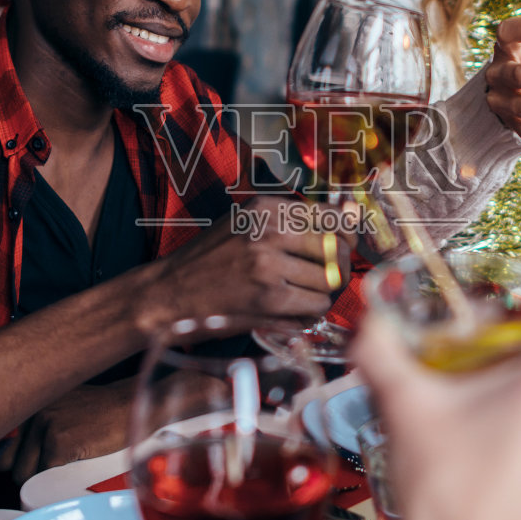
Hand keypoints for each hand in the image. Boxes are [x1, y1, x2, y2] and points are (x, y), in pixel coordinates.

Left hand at [10, 377, 136, 479]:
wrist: (127, 405)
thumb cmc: (97, 409)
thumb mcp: (57, 405)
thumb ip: (32, 422)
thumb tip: (5, 455)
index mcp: (25, 404)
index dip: (6, 460)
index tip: (17, 466)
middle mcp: (30, 411)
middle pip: (6, 464)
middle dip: (25, 471)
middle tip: (47, 466)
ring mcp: (44, 425)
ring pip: (23, 473)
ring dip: (40, 477)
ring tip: (63, 463)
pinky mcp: (60, 442)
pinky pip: (45, 475)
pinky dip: (58, 478)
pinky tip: (73, 463)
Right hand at [138, 195, 356, 329]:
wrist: (169, 293)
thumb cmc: (211, 260)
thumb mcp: (247, 223)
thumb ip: (295, 220)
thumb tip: (351, 214)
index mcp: (266, 207)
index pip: (331, 216)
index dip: (345, 235)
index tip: (342, 245)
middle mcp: (269, 231)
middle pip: (336, 250)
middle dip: (337, 267)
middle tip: (321, 277)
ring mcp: (269, 266)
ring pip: (329, 281)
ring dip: (322, 293)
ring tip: (300, 295)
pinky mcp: (268, 300)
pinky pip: (315, 306)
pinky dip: (309, 312)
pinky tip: (290, 310)